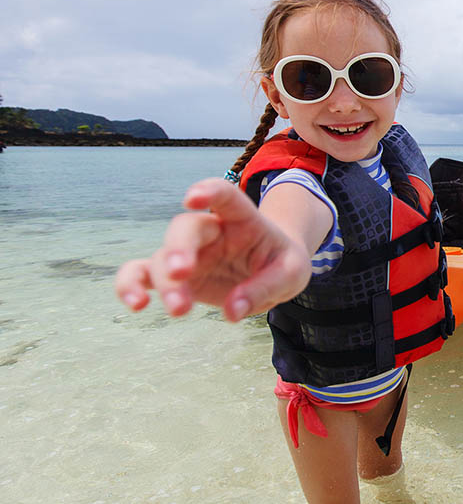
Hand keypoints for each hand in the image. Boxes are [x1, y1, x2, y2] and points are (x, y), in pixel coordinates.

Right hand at [114, 178, 311, 321]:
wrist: (273, 272)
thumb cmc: (282, 263)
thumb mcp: (291, 274)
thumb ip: (266, 287)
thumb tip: (233, 311)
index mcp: (242, 218)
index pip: (225, 196)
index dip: (208, 192)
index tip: (192, 198)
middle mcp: (210, 230)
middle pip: (186, 228)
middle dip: (178, 248)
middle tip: (180, 272)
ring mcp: (189, 252)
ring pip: (162, 257)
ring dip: (164, 282)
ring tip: (179, 310)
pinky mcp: (175, 276)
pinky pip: (142, 275)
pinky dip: (131, 286)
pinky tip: (136, 304)